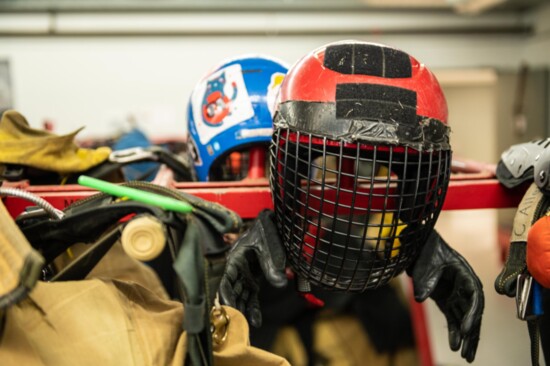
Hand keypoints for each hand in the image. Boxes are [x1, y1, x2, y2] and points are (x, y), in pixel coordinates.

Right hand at [219, 209, 286, 326]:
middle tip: (236, 323)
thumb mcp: (268, 246)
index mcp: (234, 258)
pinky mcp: (253, 278)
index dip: (225, 295)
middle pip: (231, 291)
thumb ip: (272, 265)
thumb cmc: (266, 229)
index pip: (225, 280)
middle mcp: (237, 268)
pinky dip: (253, 307)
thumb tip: (281, 283)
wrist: (273, 222)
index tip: (228, 308)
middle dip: (233, 307)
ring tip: (246, 326)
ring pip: (241, 296)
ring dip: (243, 310)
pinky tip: (256, 320)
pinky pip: (251, 295)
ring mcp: (245, 274)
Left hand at [409, 230, 483, 362]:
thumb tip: (421, 298)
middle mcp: (465, 287)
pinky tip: (455, 346)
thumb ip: (425, 281)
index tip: (465, 330)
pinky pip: (453, 318)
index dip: (472, 315)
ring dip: (465, 338)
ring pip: (465, 319)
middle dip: (472, 334)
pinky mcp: (446, 300)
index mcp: (465, 275)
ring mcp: (456, 295)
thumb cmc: (427, 251)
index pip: (474, 298)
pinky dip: (454, 332)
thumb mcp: (426, 263)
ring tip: (466, 356)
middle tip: (468, 353)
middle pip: (473, 313)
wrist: (419, 246)